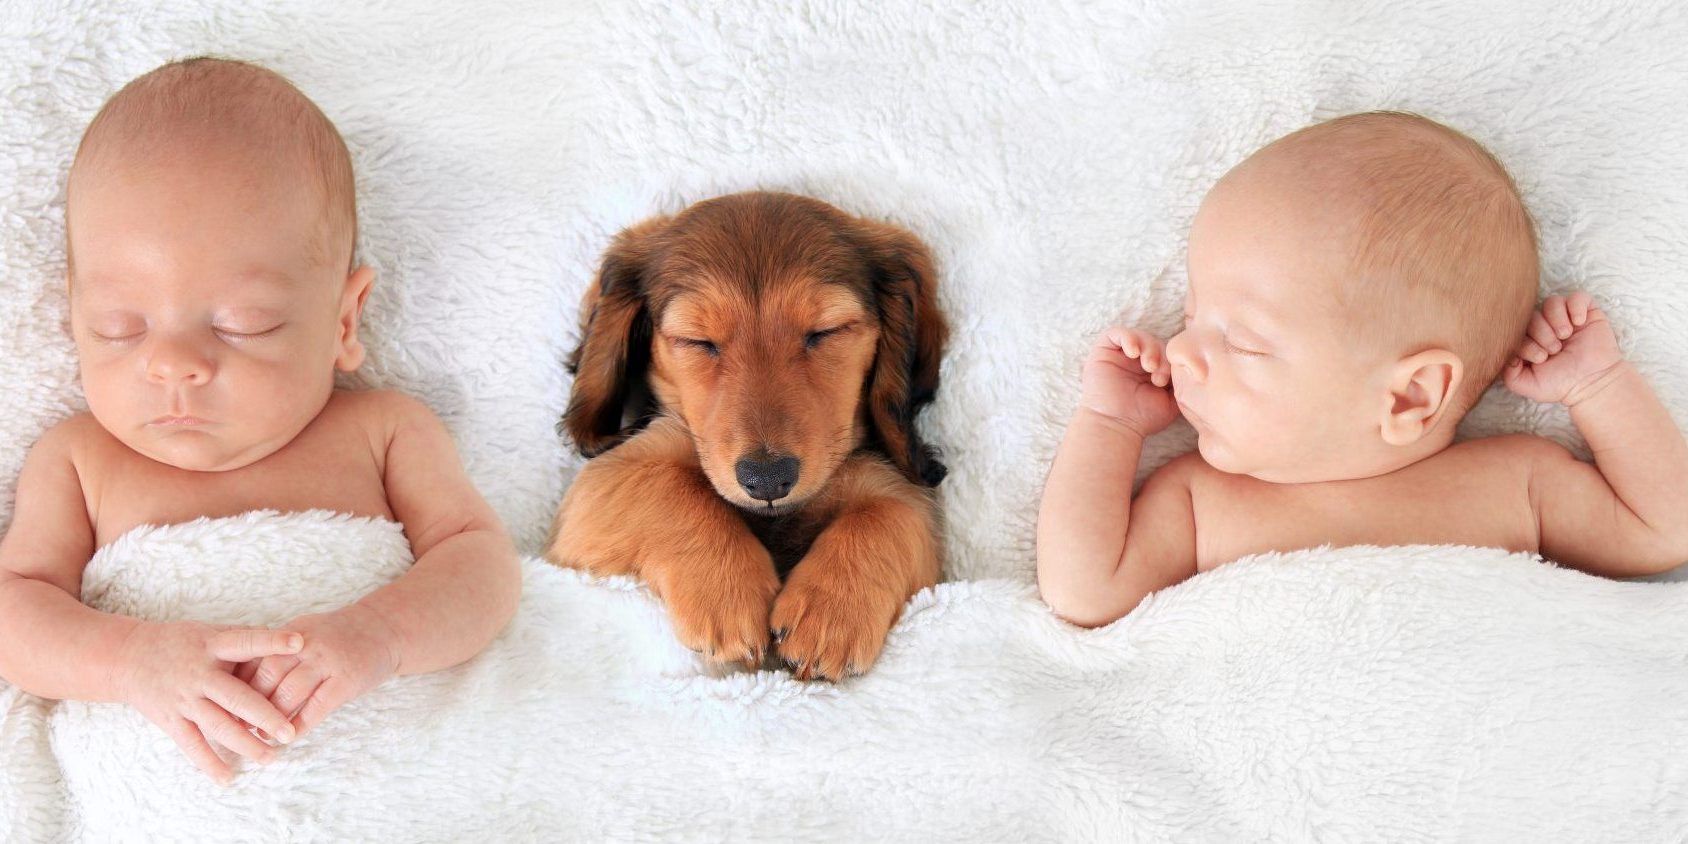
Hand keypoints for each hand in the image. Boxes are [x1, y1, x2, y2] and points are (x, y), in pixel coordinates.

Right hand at [112, 621, 303, 783]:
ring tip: (270, 758)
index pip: (246, 643)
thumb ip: (244, 639)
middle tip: (289, 733)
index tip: (299, 644)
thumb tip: (286, 641)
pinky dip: (209, 763)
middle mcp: (200, 675)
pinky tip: (228, 778)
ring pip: (218, 726)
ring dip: (245, 745)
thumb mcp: (209, 632)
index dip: (271, 642)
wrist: (127, 658)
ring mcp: (185, 700)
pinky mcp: (171, 720)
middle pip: (236, 697)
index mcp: (213, 646)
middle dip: (265, 716)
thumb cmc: (179, 642)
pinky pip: (192, 745)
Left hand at [237, 604, 398, 739]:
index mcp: (292, 634)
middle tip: (235, 724)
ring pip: (289, 692)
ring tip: (261, 735)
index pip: (255, 657)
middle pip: (268, 674)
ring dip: (271, 718)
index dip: (238, 682)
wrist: (385, 629)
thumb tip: (241, 680)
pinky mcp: (346, 681)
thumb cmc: (340, 637)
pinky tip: (289, 737)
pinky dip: (299, 725)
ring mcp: (328, 662)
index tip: (224, 702)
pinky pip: (317, 708)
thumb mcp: (306, 634)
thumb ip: (279, 653)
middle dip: (249, 703)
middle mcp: (307, 645)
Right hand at [1079, 327, 1179, 436]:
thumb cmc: (1143, 418)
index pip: (1166, 353)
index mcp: (1150, 372)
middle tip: (1159, 376)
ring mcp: (1119, 356)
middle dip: (1161, 356)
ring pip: (1139, 336)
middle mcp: (1135, 362)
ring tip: (1148, 366)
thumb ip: (1182, 383)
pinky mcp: (1103, 351)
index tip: (1168, 381)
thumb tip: (1191, 367)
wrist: (1116, 425)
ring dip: (1149, 348)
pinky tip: (1133, 353)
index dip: (1171, 361)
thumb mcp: (1172, 400)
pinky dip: (1129, 338)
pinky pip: (1117, 333)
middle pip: (1155, 343)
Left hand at [1504, 292, 1625, 405]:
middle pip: (1532, 314)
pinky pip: (1578, 297)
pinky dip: (1576, 307)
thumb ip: (1507, 372)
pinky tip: (1578, 323)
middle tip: (1553, 350)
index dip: (1525, 341)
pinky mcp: (1587, 314)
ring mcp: (1565, 318)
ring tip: (1564, 336)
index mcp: (1528, 339)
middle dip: (1541, 332)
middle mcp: (1545, 326)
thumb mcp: (1525, 384)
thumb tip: (1504, 352)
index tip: (1540, 358)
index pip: (1516, 328)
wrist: (1592, 385)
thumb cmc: (1558, 384)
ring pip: (1552, 302)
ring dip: (1556, 320)